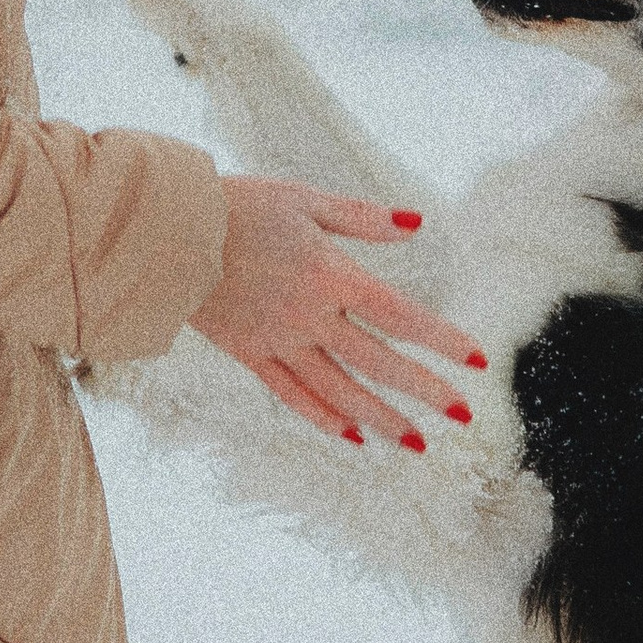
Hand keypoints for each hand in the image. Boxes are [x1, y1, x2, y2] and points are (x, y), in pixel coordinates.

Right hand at [193, 178, 485, 447]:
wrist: (165, 232)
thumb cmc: (237, 206)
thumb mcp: (303, 199)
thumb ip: (362, 217)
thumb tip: (417, 224)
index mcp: (330, 275)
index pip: (401, 317)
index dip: (442, 341)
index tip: (478, 362)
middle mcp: (311, 317)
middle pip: (379, 363)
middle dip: (424, 392)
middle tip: (460, 416)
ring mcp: (279, 342)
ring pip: (339, 391)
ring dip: (381, 419)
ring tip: (415, 443)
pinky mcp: (250, 355)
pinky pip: (292, 395)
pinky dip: (323, 418)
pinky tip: (350, 437)